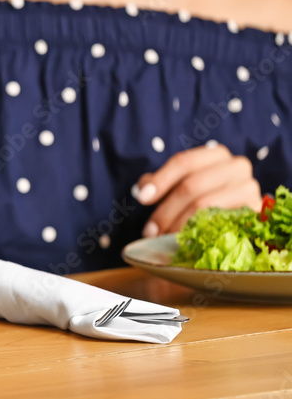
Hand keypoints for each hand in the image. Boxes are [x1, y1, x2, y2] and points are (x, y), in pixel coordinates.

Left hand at [135, 143, 261, 236]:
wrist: (241, 216)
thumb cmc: (205, 196)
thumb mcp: (182, 184)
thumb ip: (160, 183)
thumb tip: (143, 191)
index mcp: (216, 155)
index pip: (184, 162)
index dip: (160, 180)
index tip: (142, 199)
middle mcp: (237, 167)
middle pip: (192, 187)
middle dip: (166, 211)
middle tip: (149, 231)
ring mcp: (250, 189)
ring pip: (205, 206)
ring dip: (178, 225)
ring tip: (161, 239)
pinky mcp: (256, 212)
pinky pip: (222, 224)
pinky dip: (200, 234)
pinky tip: (185, 243)